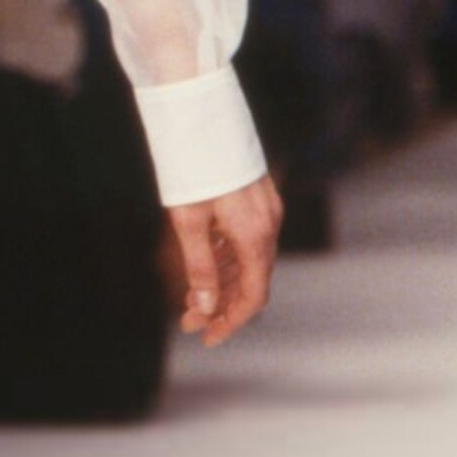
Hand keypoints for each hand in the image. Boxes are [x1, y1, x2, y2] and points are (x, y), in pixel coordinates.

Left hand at [166, 173, 282, 349]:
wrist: (203, 118)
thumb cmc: (193, 168)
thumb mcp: (188, 222)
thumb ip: (200, 267)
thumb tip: (205, 308)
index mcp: (255, 236)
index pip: (252, 296)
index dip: (231, 322)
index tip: (206, 338)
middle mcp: (268, 226)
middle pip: (250, 281)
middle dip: (220, 306)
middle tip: (188, 323)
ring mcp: (265, 213)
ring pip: (247, 262)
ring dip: (221, 285)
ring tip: (189, 302)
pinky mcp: (257, 201)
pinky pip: (245, 242)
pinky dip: (225, 261)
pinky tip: (202, 270)